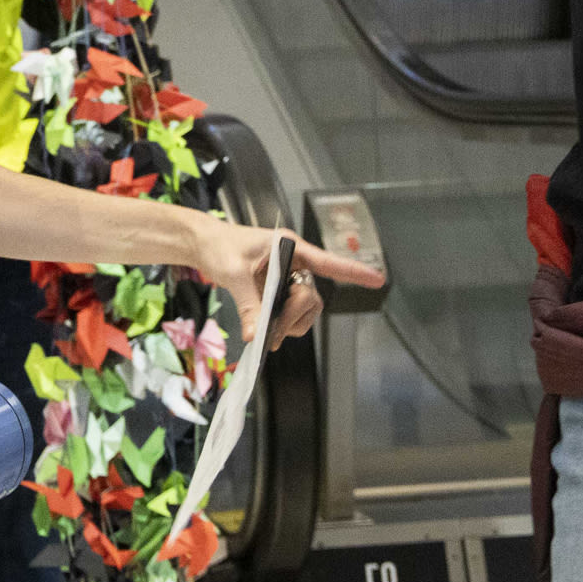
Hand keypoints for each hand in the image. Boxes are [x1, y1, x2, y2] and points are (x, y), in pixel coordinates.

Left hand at [187, 221, 384, 350]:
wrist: (204, 246)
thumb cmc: (219, 246)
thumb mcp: (232, 273)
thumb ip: (247, 303)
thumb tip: (257, 334)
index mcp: (288, 247)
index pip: (327, 261)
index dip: (353, 271)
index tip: (378, 279)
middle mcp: (294, 262)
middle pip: (310, 297)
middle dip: (294, 317)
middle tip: (271, 335)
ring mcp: (288, 278)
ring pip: (304, 309)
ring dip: (290, 325)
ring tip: (267, 334)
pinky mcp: (279, 291)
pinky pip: (292, 314)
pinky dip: (283, 326)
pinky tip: (266, 330)